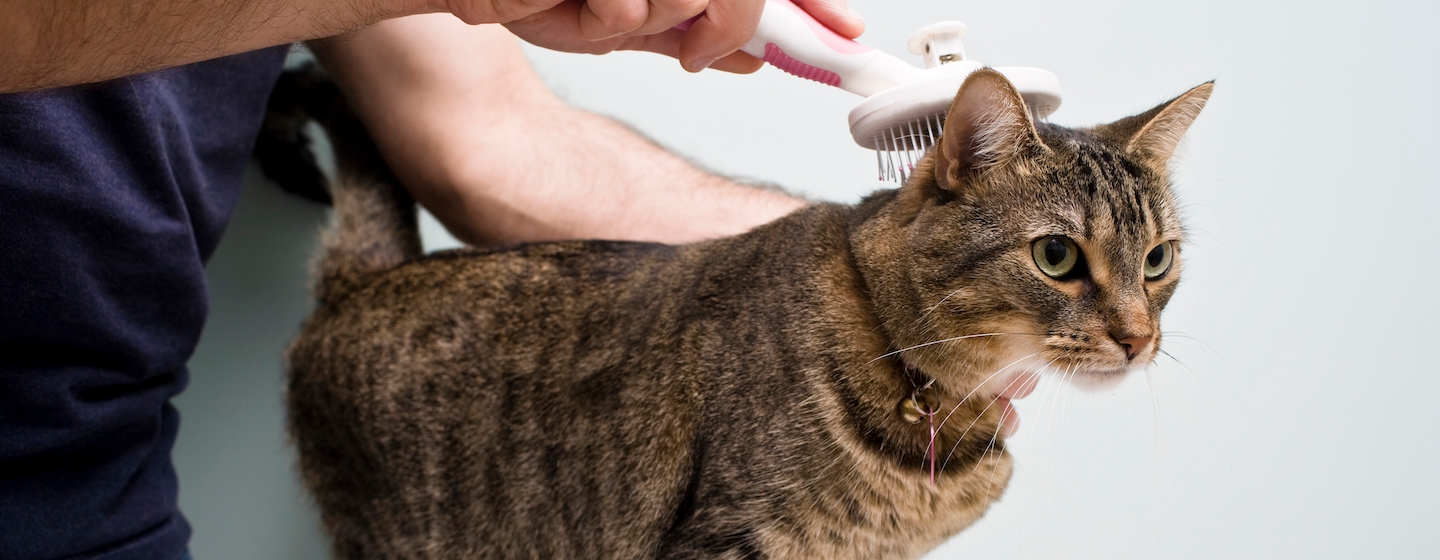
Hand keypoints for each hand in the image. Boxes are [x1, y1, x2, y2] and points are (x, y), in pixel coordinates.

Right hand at [441, 0, 863, 72]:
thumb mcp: (614, 18)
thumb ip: (682, 32)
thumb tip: (752, 56)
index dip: (805, 2)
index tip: (845, 32)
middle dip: (731, 22)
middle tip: (687, 47)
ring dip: (651, 16)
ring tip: (593, 3)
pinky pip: (639, 5)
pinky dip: (608, 14)